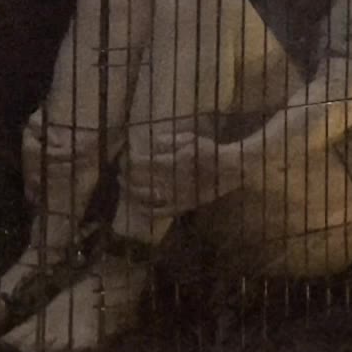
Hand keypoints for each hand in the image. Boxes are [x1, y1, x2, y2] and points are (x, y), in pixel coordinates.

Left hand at [124, 136, 239, 214]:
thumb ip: (168, 140)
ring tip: (123, 186)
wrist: (232, 169)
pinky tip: (138, 208)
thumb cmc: (210, 150)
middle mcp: (174, 180)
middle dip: (126, 176)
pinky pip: (163, 212)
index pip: (143, 163)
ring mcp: (179, 195)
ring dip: (131, 191)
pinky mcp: (185, 206)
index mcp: (174, 161)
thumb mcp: (191, 138)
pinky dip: (148, 211)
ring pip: (147, 196)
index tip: (122, 159)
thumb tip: (148, 142)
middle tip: (119, 173)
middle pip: (141, 180)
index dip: (128, 162)